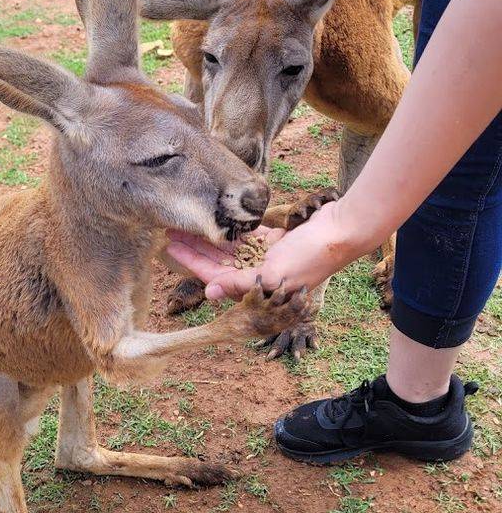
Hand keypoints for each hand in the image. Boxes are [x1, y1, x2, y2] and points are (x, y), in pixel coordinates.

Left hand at [166, 199, 363, 300]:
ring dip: (210, 236)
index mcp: (257, 286)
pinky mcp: (276, 242)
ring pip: (230, 247)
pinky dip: (233, 230)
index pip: (215, 275)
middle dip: (195, 247)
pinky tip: (215, 220)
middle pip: (218, 260)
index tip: (170, 247)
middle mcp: (259, 274)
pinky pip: (248, 237)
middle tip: (169, 230)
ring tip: (187, 222)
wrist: (342, 232)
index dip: (192, 261)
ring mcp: (267, 257)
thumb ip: (240, 283)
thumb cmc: (311, 256)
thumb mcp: (273, 273)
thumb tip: (210, 292)